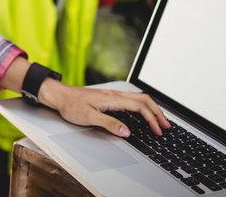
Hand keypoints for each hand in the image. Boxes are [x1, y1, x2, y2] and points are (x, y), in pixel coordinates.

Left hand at [38, 79, 171, 136]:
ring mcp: (112, 95)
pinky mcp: (109, 98)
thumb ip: (108, 124)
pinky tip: (143, 114)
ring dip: (152, 108)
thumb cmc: (70, 105)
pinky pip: (132, 99)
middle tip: (166, 126)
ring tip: (160, 120)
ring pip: (139, 98)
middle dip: (158, 113)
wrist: (59, 96)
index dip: (152, 118)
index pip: (140, 106)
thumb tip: (127, 131)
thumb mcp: (88, 117)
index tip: (158, 131)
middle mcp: (115, 95)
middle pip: (144, 100)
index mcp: (112, 99)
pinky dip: (143, 106)